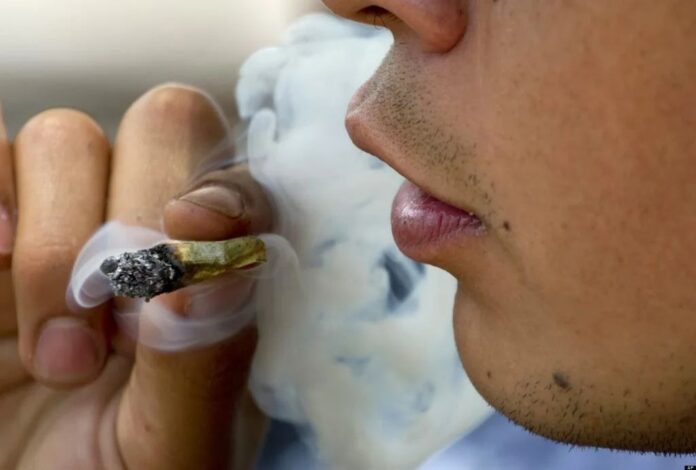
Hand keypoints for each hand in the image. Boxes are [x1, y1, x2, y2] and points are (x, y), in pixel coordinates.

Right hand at [0, 84, 271, 468]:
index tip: (186, 240)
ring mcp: (67, 223)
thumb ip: (205, 362)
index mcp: (222, 278)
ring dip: (50, 244)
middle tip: (108, 336)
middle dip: (128, 219)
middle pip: (165, 126)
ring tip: (55, 356)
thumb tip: (215, 262)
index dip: (223, 195)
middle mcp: (153, 232)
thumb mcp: (176, 448)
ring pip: (64, 137)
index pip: (247, 183)